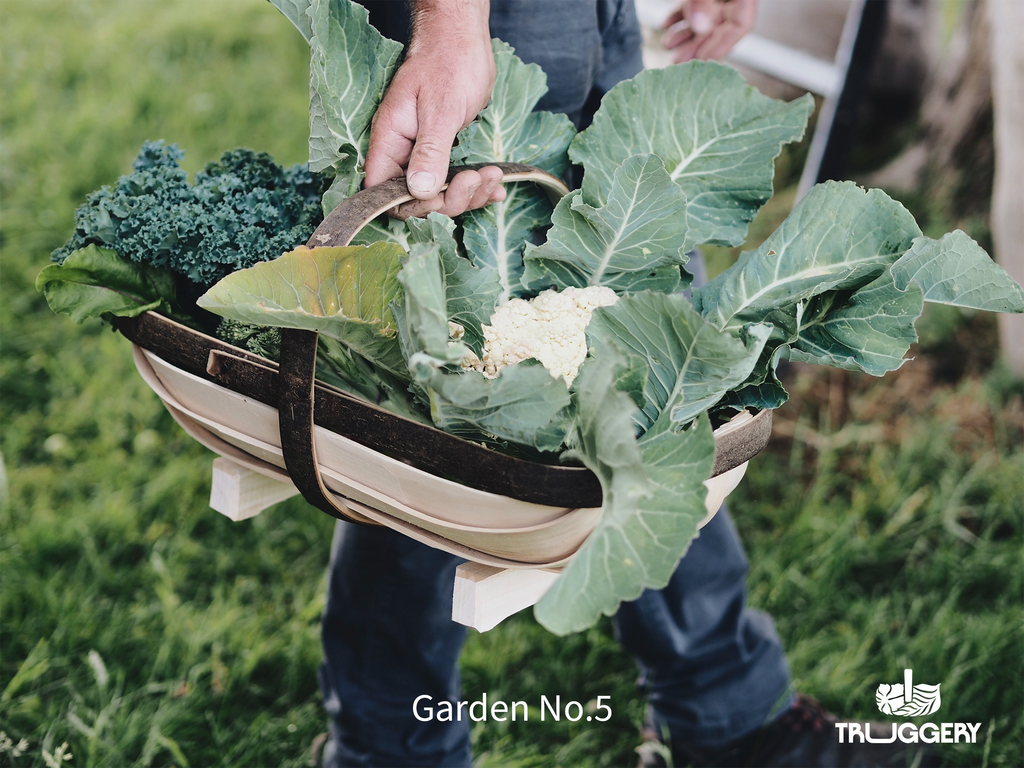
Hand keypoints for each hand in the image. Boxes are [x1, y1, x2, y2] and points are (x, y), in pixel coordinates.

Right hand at [364, 2, 505, 219]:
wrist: (462, 40)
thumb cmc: (448, 62)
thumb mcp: (441, 108)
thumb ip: (430, 150)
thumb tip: (420, 190)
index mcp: (390, 141)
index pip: (385, 192)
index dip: (412, 204)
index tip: (441, 195)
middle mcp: (403, 152)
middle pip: (418, 200)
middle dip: (451, 198)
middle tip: (476, 177)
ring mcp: (424, 154)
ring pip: (441, 195)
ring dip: (471, 193)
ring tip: (493, 174)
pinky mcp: (445, 153)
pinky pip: (456, 182)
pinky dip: (478, 188)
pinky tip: (496, 184)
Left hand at [662, 0, 757, 62]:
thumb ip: (703, 1)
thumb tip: (698, 26)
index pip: (742, 25)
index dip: (722, 45)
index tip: (702, 59)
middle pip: (719, 27)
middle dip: (697, 45)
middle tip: (679, 62)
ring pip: (703, 19)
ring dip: (685, 34)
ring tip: (667, 45)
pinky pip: (692, 5)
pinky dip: (678, 17)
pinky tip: (665, 25)